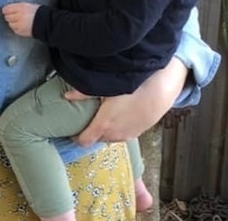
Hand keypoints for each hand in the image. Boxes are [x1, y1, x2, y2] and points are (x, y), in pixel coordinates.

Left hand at [2, 2, 38, 36]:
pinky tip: (21, 26)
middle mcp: (19, 16)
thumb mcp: (29, 5)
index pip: (7, 9)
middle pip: (7, 17)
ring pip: (10, 24)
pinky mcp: (21, 32)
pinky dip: (16, 28)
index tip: (6, 10)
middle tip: (13, 16)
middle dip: (9, 16)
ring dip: (12, 22)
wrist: (47, 23)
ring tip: (18, 21)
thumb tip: (10, 9)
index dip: (6, 10)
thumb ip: (19, 7)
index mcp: (21, 7)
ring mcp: (19, 25)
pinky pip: (14, 30)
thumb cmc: (39, 12)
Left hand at [66, 57, 186, 145]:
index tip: (72, 131)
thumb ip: (83, 93)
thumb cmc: (133, 88)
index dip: (76, 137)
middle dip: (91, 132)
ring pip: (110, 138)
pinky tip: (121, 116)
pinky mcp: (137, 133)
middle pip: (97, 139)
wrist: (160, 92)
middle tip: (89, 119)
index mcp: (103, 125)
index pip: (84, 140)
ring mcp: (127, 135)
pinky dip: (118, 129)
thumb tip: (67, 96)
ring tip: (105, 117)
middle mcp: (114, 134)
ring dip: (105, 131)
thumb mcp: (105, 87)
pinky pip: (123, 135)